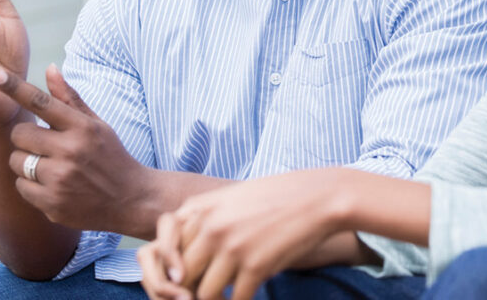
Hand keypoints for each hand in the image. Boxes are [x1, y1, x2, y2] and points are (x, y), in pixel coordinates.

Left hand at [0, 64, 156, 235]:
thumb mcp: (96, 125)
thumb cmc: (110, 156)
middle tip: (44, 144)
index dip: (14, 87)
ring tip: (51, 167)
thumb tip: (50, 68)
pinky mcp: (53, 204)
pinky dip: (31, 186)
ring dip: (26, 163)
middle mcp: (71, 151)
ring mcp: (61, 179)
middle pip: (20, 134)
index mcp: (82, 127)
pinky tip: (53, 186)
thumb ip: (70, 98)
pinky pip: (21, 187)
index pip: (41, 102)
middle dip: (26, 137)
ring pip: (16, 162)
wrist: (131, 199)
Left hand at [139, 169, 355, 299]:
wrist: (319, 197)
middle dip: (188, 291)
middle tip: (204, 295)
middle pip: (181, 275)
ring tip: (226, 299)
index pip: (166, 251)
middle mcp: (211, 228)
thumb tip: (190, 250)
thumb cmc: (278, 196)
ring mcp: (233, 248)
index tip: (185, 281)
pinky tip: (248, 298)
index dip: (173, 272)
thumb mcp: (233, 197)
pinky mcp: (256, 266)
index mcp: (201, 209)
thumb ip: (206, 217)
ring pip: (204, 293)